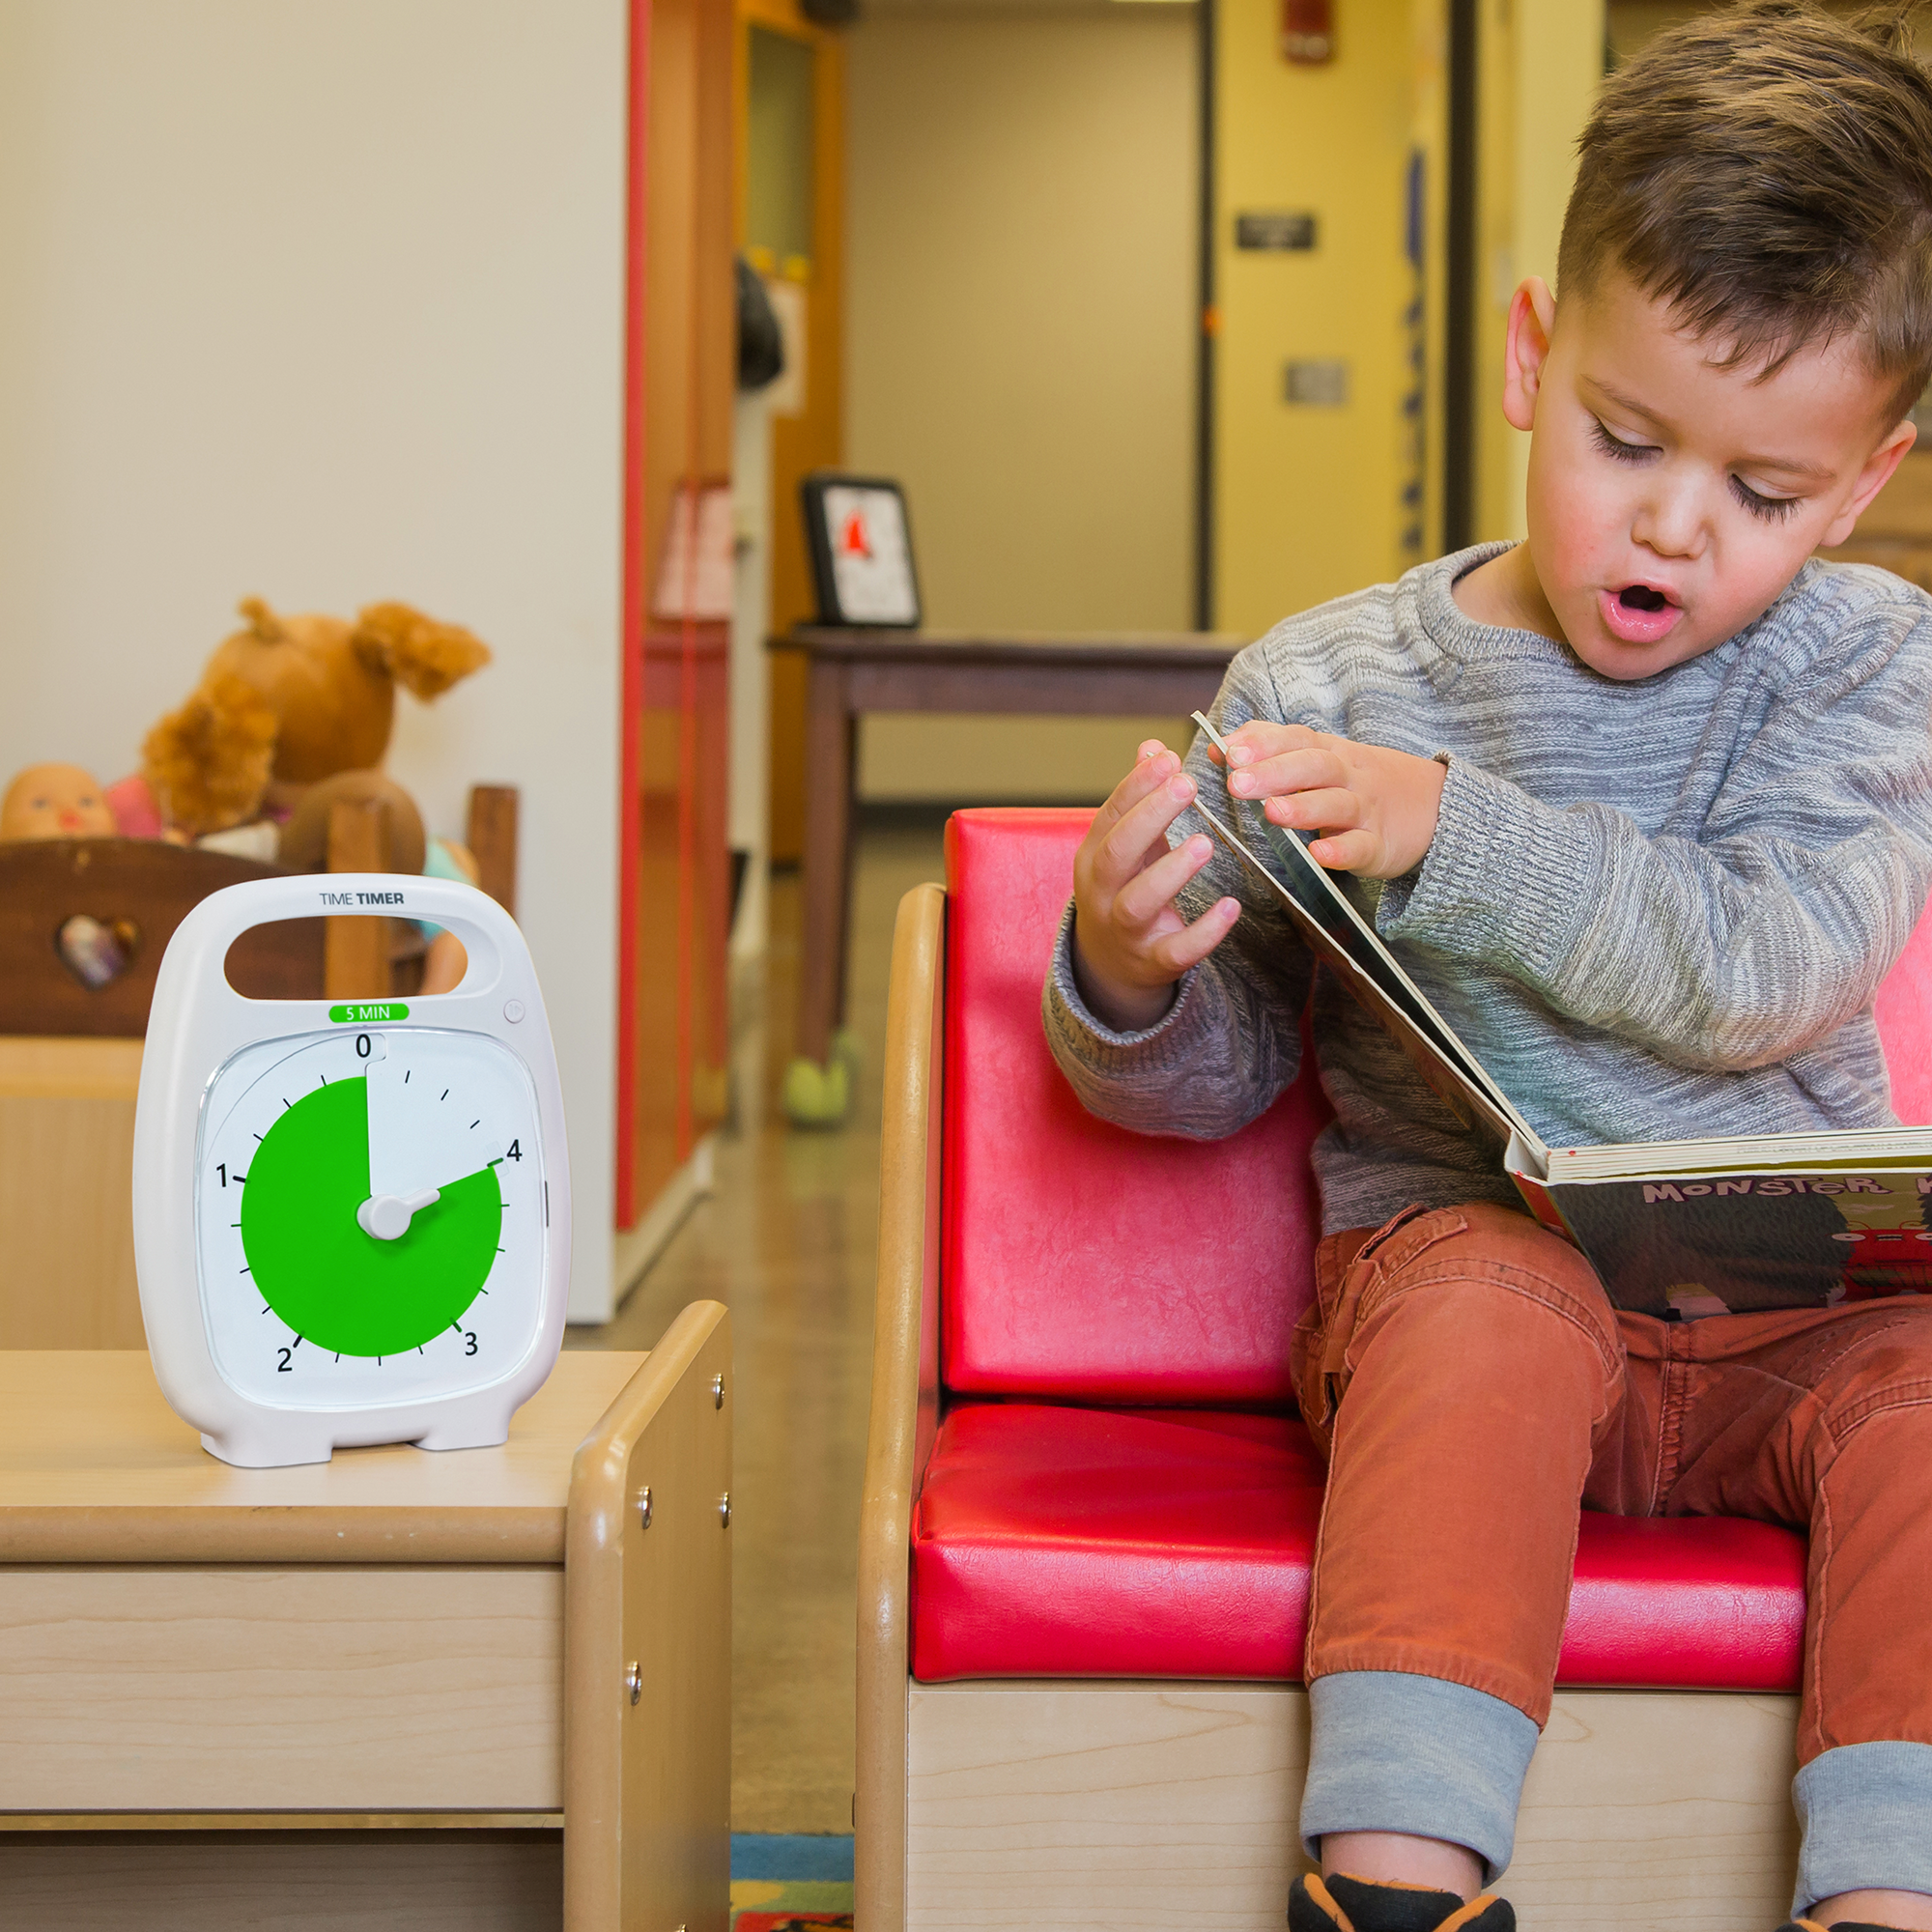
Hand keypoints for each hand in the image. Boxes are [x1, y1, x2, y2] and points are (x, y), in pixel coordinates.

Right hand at [1070, 742, 1241, 1031]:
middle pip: (1117, 853)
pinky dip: (1204, 932)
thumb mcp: (1126, 844)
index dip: (1137, 786)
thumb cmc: (1126, 888)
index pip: (1110, 816)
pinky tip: (1231, 907)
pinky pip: (1176, 951)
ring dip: (1171, 872)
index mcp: (1094, 856)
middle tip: (1187, 785)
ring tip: (1204, 843)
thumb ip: (1139, 799)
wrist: (1111, 964)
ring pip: (1139, 902)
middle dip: (1150, 817)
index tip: (1169, 759)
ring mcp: (1124, 930)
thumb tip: (1150, 746)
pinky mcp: (1152, 962)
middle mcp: (1101, 892)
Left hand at [1212, 721, 1444, 878]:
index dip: (1264, 743)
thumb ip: (1272, 751)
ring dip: (1304, 808)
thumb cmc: (1359, 783)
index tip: (1229, 751)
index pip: (1297, 739)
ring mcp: (1366, 810)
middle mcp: (1348, 776)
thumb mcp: (1322, 758)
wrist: (1435, 807)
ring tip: (1272, 812)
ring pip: (1336, 804)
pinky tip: (1320, 854)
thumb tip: (1219, 747)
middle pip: (1313, 766)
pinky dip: (1341, 850)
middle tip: (1238, 783)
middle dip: (1274, 772)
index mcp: (1329, 752)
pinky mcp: (1380, 845)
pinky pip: (1361, 847)